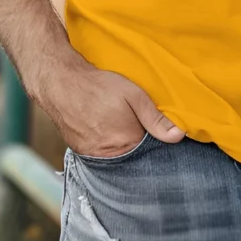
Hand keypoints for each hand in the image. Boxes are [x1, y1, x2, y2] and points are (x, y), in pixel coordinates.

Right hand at [33, 53, 184, 157]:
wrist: (62, 83)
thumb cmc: (99, 86)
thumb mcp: (133, 95)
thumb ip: (155, 117)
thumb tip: (179, 135)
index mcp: (126, 143)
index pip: (149, 152)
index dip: (153, 142)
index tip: (154, 131)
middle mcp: (109, 156)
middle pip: (132, 157)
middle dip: (138, 144)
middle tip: (133, 123)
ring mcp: (93, 156)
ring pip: (116, 156)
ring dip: (121, 145)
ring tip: (118, 124)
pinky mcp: (81, 152)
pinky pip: (101, 155)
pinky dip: (106, 145)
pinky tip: (106, 128)